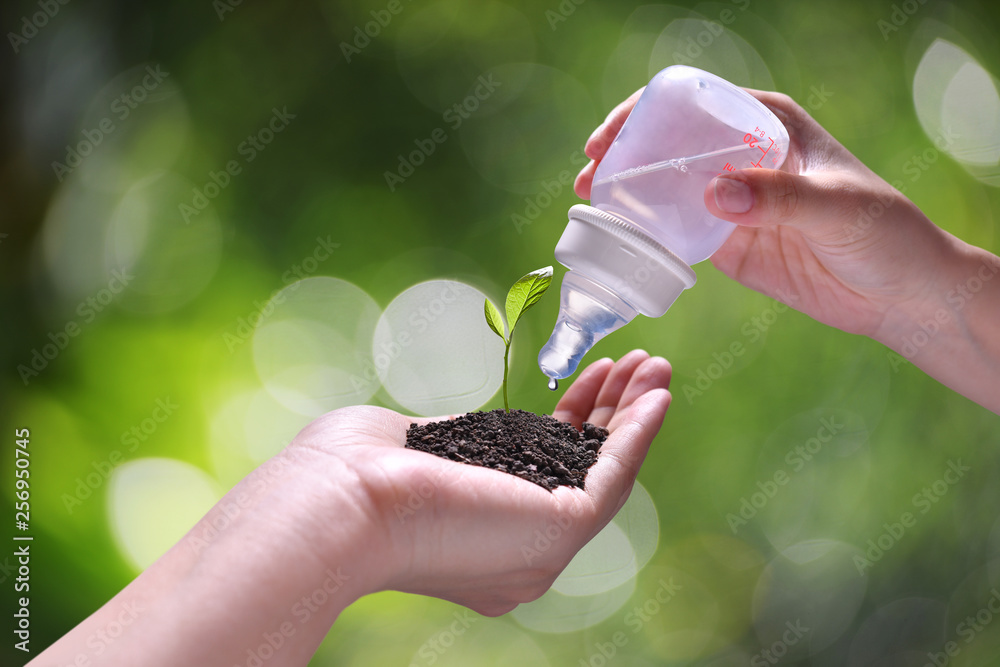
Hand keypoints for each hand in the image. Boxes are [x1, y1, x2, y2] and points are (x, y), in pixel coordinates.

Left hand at [289, 349, 671, 615]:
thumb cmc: (352, 474)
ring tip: (653, 365)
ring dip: (634, 414)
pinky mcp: (559, 530)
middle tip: (633, 365)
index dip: (573, 418)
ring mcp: (541, 546)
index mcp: (481, 534)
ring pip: (604, 471)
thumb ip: (455, 448)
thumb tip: (461, 438)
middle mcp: (518, 551)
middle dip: (611, 412)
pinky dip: (639, 433)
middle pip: (582, 469)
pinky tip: (656, 395)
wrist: (341, 503)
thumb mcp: (415, 453)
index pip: (543, 469)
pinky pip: (614, 477)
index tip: (588, 376)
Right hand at [578, 89, 999, 412]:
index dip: (645, 112)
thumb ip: (778, 197)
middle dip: (624, 153)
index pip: (695, 102)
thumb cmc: (883, 232)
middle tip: (590, 174)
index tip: (611, 135)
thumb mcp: (836, 206)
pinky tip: (621, 239)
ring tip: (591, 205)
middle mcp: (742, 156)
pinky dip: (646, 234)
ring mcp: (731, 201)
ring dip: (626, 194)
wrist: (898, 294)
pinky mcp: (727, 244)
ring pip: (665, 188)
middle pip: (668, 143)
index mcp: (768, 124)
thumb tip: (712, 194)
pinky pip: (676, 233)